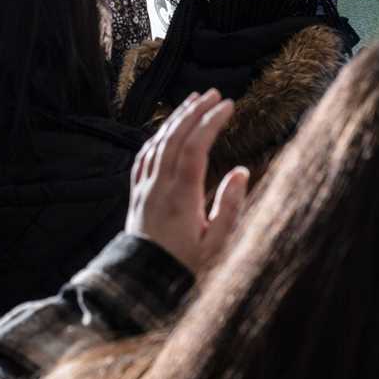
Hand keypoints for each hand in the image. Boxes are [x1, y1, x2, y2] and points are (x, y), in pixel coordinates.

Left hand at [125, 90, 249, 275]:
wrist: (143, 285)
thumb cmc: (185, 267)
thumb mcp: (216, 244)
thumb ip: (230, 207)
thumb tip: (242, 170)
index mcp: (180, 197)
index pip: (194, 148)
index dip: (210, 123)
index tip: (228, 105)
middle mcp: (158, 188)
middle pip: (174, 138)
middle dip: (195, 111)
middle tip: (214, 93)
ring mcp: (144, 189)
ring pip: (157, 143)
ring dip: (176, 118)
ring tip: (194, 100)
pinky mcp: (136, 195)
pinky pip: (144, 156)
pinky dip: (157, 136)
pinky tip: (166, 129)